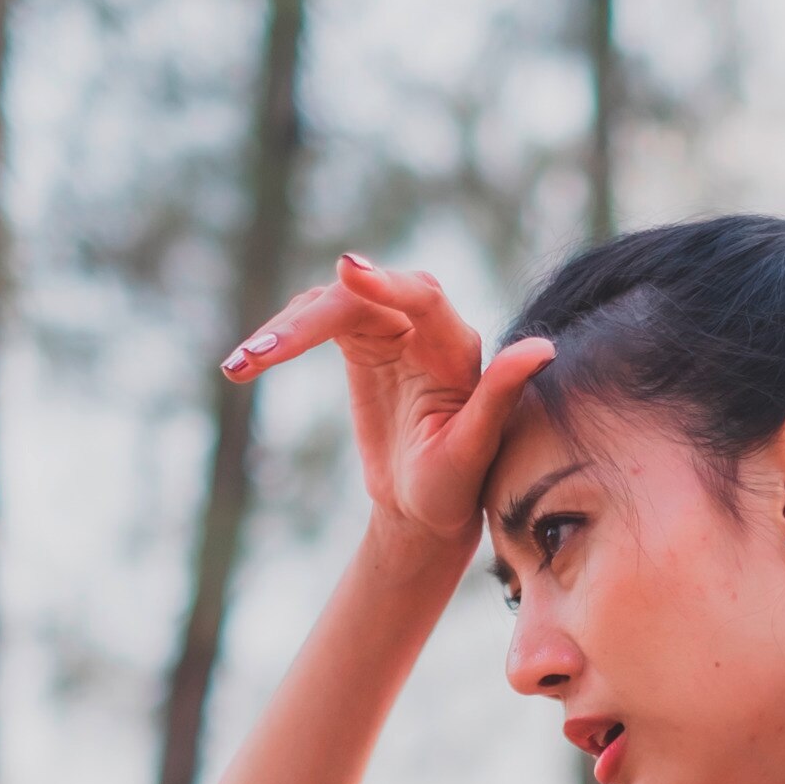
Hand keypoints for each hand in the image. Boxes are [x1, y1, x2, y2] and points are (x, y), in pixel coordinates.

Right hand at [222, 254, 554, 543]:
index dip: (385, 282)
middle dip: (309, 321)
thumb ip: (500, 395)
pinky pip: (311, 322)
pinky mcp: (357, 342)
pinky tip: (243, 363)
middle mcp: (424, 328)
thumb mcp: (474, 450)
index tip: (346, 271)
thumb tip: (544, 348)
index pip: (421, 297)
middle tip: (264, 351)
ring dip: (282, 332)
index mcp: (458, 347)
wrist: (426, 511)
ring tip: (241, 365)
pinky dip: (277, 340)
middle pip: (360, 298)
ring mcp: (388, 330)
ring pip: (327, 307)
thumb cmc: (455, 488)